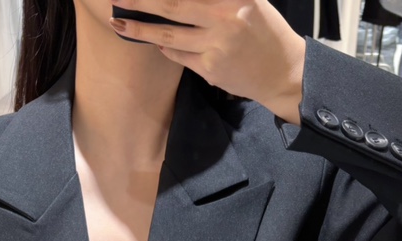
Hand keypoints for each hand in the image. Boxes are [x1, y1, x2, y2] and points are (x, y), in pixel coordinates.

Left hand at [108, 0, 306, 121]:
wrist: (283, 72)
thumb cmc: (264, 31)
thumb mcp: (249, 0)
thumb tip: (180, 0)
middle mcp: (224, 19)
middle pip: (172, 6)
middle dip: (141, 1)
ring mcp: (216, 47)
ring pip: (169, 37)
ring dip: (140, 30)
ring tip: (118, 22)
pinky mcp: (211, 70)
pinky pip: (180, 56)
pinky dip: (165, 49)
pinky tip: (154, 42)